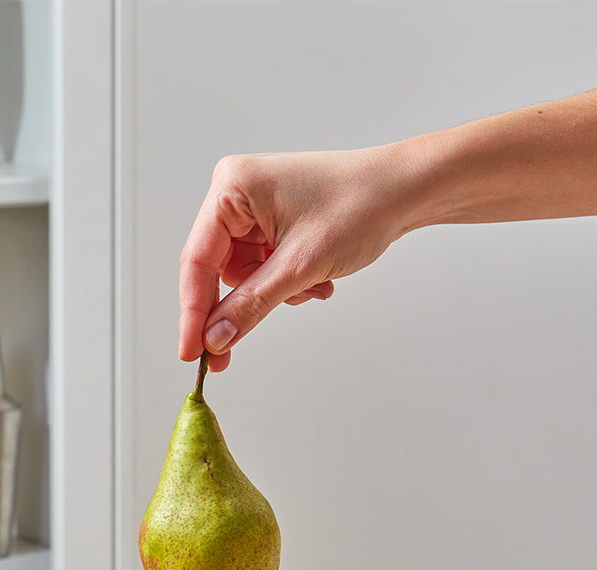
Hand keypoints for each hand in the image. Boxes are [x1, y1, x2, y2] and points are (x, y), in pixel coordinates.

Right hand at [177, 147, 414, 368]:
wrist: (406, 191)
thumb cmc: (361, 206)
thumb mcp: (300, 266)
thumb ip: (251, 305)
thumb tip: (214, 339)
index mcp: (232, 188)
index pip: (197, 261)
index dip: (192, 312)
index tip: (190, 353)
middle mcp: (235, 194)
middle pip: (216, 271)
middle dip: (246, 301)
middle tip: (232, 350)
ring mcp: (253, 208)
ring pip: (242, 276)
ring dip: (273, 293)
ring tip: (312, 286)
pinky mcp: (270, 222)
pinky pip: (261, 269)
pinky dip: (285, 283)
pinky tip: (315, 278)